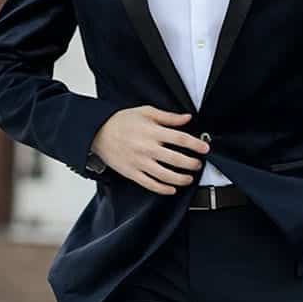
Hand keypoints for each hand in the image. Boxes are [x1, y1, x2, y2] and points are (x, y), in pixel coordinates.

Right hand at [90, 107, 209, 193]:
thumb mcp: (146, 112)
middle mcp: (147, 148)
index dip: (195, 144)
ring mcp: (139, 162)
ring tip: (189, 178)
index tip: (205, 148)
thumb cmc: (121, 121)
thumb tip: (187, 118)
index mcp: (152, 131)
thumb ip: (168, 117)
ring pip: (165, 175)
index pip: (180, 139)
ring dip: (181, 179)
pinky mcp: (132, 173)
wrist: (97, 132)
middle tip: (198, 164)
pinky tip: (172, 189)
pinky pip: (151, 184)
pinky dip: (164, 189)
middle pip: (176, 159)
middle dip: (191, 164)